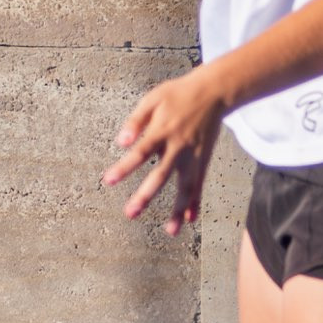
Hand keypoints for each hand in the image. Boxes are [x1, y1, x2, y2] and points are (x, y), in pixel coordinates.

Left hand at [104, 66, 224, 234]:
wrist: (214, 91)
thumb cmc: (178, 94)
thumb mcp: (153, 98)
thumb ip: (136, 120)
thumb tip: (120, 142)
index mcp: (162, 130)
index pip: (140, 152)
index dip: (124, 167)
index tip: (108, 180)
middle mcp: (178, 147)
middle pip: (161, 174)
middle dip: (146, 195)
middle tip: (130, 213)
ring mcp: (192, 156)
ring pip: (185, 186)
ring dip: (178, 209)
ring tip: (171, 231)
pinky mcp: (203, 160)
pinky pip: (199, 184)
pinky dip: (195, 202)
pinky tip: (189, 220)